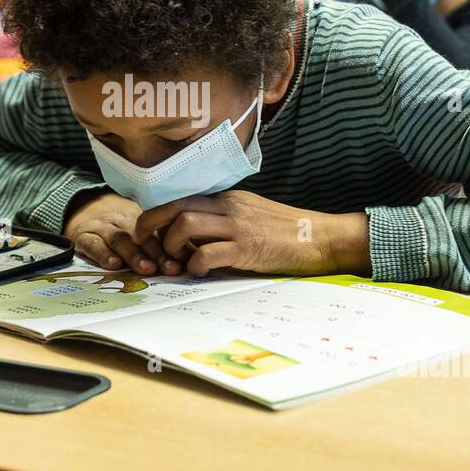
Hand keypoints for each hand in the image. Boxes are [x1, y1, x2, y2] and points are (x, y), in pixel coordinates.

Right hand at [63, 190, 182, 275]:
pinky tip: (113, 264)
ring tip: (147, 268)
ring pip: (120, 239)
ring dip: (134, 255)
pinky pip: (92, 243)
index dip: (174, 249)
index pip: (161, 234)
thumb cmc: (118, 224)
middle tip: (171, 268)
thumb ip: (163, 243)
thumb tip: (194, 260)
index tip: (185, 263)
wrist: (82, 205)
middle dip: (159, 254)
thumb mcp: (139, 227)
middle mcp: (124, 222)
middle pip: (144, 237)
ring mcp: (103, 227)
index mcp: (143, 221)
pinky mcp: (83, 234)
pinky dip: (102, 254)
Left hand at [133, 190, 369, 276]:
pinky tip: (199, 272)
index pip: (180, 198)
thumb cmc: (286, 233)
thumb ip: (222, 224)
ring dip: (172, 245)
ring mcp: (237, 225)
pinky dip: (195, 265)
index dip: (157, 215)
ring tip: (178, 262)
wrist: (321, 238)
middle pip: (175, 206)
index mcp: (227, 199)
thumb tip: (192, 242)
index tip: (150, 234)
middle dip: (152, 226)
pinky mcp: (247, 247)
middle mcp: (228, 207)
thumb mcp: (250, 217)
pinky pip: (208, 252)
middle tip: (148, 248)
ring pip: (185, 224)